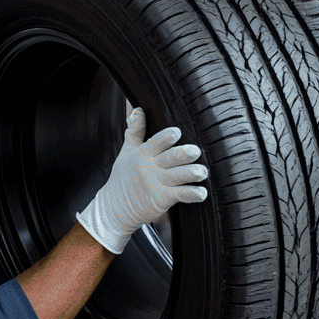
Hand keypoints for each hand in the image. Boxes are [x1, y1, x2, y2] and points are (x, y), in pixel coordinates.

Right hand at [76, 109, 208, 254]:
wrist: (115, 208)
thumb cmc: (123, 179)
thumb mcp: (126, 153)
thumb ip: (135, 132)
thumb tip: (139, 110)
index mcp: (142, 155)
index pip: (155, 143)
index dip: (166, 137)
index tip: (177, 133)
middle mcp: (149, 169)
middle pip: (169, 158)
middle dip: (183, 154)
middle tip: (196, 152)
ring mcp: (156, 184)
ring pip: (178, 176)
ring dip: (191, 173)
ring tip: (202, 172)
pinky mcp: (162, 199)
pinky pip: (180, 195)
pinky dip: (192, 194)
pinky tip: (201, 193)